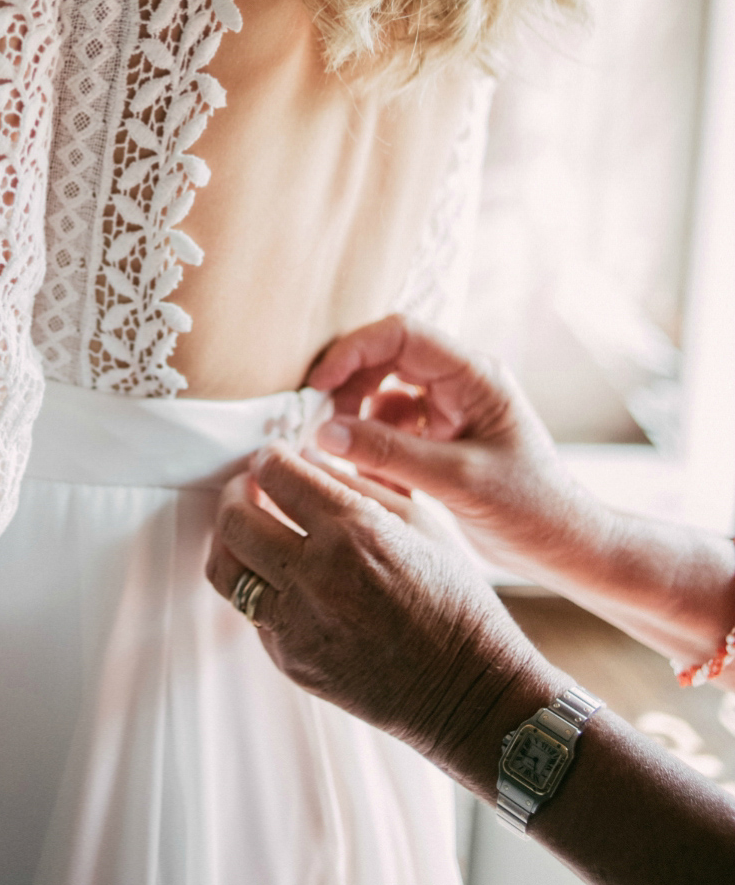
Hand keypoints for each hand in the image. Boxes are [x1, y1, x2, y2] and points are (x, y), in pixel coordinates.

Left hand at [205, 445, 553, 782]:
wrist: (467, 689)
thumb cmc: (456, 602)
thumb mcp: (422, 523)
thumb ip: (360, 485)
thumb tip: (307, 460)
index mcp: (354, 531)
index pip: (276, 474)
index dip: (268, 458)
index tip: (272, 458)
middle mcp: (316, 576)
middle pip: (235, 517)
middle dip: (237, 491)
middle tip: (250, 486)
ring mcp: (297, 624)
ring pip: (224, 568)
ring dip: (229, 539)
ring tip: (249, 528)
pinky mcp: (289, 660)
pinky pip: (251, 611)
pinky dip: (256, 584)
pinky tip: (280, 575)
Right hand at [307, 314, 606, 584]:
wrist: (566, 549)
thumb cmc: (531, 509)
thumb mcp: (457, 480)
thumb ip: (389, 453)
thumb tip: (324, 432)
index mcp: (475, 375)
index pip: (401, 334)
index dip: (353, 352)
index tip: (317, 386)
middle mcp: (461, 383)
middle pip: (385, 360)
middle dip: (348, 391)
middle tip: (321, 429)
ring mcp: (450, 410)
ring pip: (382, 395)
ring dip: (359, 425)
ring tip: (349, 462)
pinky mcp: (441, 438)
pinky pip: (391, 429)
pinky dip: (374, 451)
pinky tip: (377, 483)